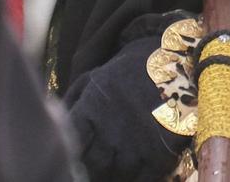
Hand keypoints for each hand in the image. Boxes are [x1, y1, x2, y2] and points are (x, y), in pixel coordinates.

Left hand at [62, 23, 190, 181]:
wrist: (176, 60)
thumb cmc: (128, 71)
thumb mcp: (94, 77)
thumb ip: (71, 102)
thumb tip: (53, 124)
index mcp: (91, 109)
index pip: (71, 144)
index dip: (72, 154)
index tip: (76, 155)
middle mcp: (112, 129)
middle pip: (93, 166)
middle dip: (93, 168)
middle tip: (97, 164)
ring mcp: (137, 143)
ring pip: (117, 175)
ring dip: (114, 173)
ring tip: (116, 165)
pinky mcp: (160, 153)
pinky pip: (142, 180)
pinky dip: (136, 178)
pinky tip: (134, 170)